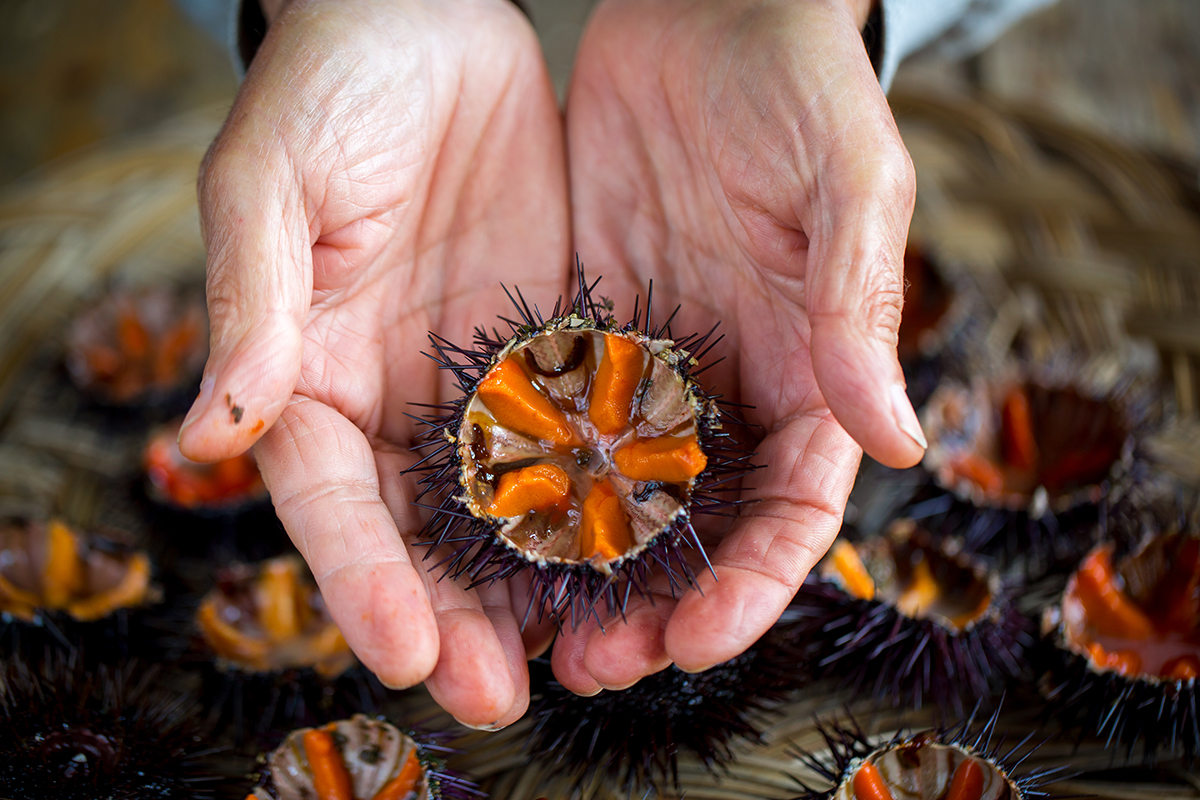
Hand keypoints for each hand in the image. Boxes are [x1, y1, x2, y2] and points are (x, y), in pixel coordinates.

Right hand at [177, 0, 568, 727]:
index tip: (405, 652)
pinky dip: (609, 496)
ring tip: (592, 653)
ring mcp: (482, 378)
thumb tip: (215, 425)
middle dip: (459, 615)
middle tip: (500, 691)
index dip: (361, 579)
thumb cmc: (326, 84)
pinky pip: (585, 432)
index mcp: (312, 373)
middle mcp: (398, 397)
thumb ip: (253, 299)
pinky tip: (647, 549)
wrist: (423, 17)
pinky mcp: (555, 343)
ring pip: (512, 504)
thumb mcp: (271, 179)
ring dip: (543, 583)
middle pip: (423, 532)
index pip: (329, 500)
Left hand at [553, 0, 921, 692]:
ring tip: (527, 631)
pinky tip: (482, 526)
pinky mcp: (583, 328)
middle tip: (592, 667)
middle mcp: (731, 385)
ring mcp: (652, 364)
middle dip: (652, 605)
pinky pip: (552, 418)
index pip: (793, 506)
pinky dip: (526, 481)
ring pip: (618, 494)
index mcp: (812, 369)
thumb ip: (856, 307)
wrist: (706, 8)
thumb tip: (896, 440)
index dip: (753, 583)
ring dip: (579, 568)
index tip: (694, 640)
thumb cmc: (798, 82)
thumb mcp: (844, 182)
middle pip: (698, 529)